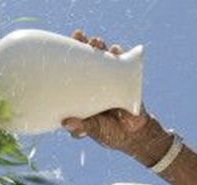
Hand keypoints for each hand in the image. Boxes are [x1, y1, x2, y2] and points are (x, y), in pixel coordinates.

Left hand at [61, 30, 150, 152]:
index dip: (68, 58)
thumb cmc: (108, 133)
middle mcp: (94, 83)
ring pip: (104, 59)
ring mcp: (110, 79)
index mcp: (82, 93)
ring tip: (97, 42)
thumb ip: (82, 127)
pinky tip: (116, 49)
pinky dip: (120, 56)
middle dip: (84, 46)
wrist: (133, 135)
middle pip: (88, 59)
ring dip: (101, 48)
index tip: (63, 48)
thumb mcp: (94, 130)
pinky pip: (123, 64)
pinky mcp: (126, 79)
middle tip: (80, 37)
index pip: (73, 71)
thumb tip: (66, 123)